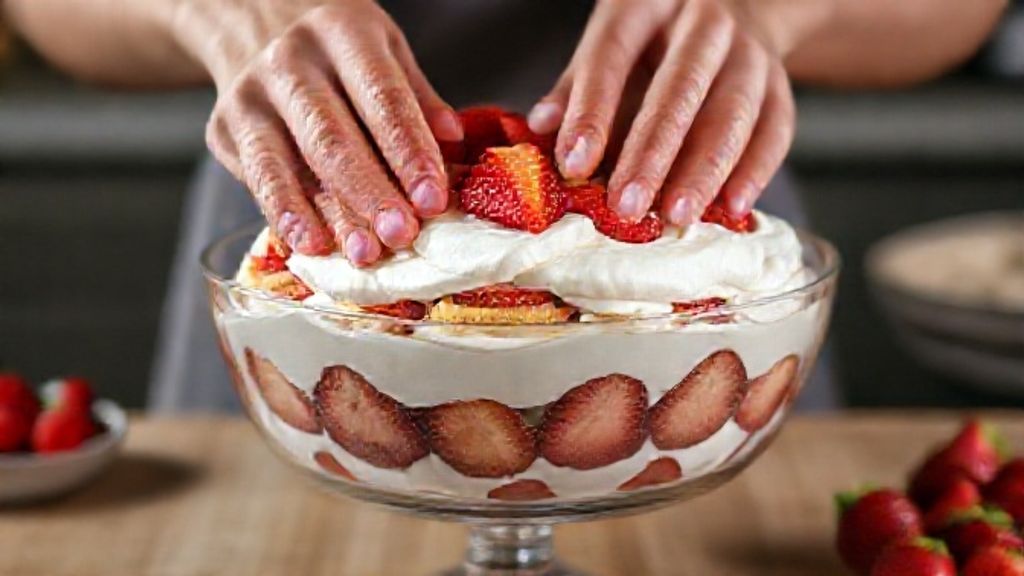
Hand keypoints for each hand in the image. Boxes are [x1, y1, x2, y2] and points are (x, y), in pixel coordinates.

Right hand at [172, 0, 459, 263]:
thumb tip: (453, 141)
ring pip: (293, 163)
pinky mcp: (225, 129)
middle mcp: (291, 61)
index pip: (382, 98)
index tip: (433, 199)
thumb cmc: (336, 51)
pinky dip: (286, 216)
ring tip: (364, 253)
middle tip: (402, 234)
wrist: (253, 25)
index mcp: (342, 32)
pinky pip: (260, 180)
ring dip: (331, 214)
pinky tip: (311, 246)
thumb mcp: (384, 50)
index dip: (409, 152)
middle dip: (371, 192)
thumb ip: (417, 98)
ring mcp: (251, 95)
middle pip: (334, 136)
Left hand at [529, 0, 798, 224]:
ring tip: (678, 216)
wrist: (731, 10)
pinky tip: (731, 210)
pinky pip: (775, 127)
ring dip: (705, 169)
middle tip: (628, 206)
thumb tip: (540, 128)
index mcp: (646, 4)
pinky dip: (755, 171)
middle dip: (652, 152)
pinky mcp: (780, 80)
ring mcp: (748, 49)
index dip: (593, 112)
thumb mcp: (609, 46)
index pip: (613, 56)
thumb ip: (576, 87)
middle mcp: (702, 20)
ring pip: (732, 111)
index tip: (575, 164)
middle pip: (680, 87)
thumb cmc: (651, 42)